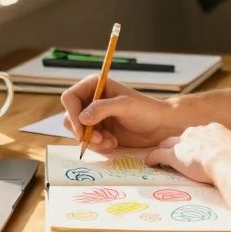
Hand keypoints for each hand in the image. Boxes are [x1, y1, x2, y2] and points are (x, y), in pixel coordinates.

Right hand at [61, 75, 181, 151]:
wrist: (160, 126)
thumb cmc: (146, 110)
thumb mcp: (125, 106)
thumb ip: (102, 109)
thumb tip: (81, 118)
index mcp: (94, 86)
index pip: (70, 98)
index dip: (72, 114)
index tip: (81, 130)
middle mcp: (90, 100)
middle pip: (70, 117)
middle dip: (83, 131)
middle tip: (99, 139)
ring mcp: (94, 117)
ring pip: (78, 132)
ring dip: (92, 140)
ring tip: (110, 141)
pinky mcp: (99, 131)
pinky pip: (88, 141)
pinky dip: (98, 146)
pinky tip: (113, 143)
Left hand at [146, 123, 230, 183]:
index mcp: (217, 131)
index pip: (204, 134)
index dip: (200, 142)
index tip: (200, 148)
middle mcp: (199, 132)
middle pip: (184, 136)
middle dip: (180, 143)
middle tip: (178, 151)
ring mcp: (185, 143)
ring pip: (169, 143)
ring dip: (165, 149)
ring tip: (160, 154)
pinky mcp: (174, 156)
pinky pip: (159, 155)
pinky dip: (153, 159)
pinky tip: (149, 163)